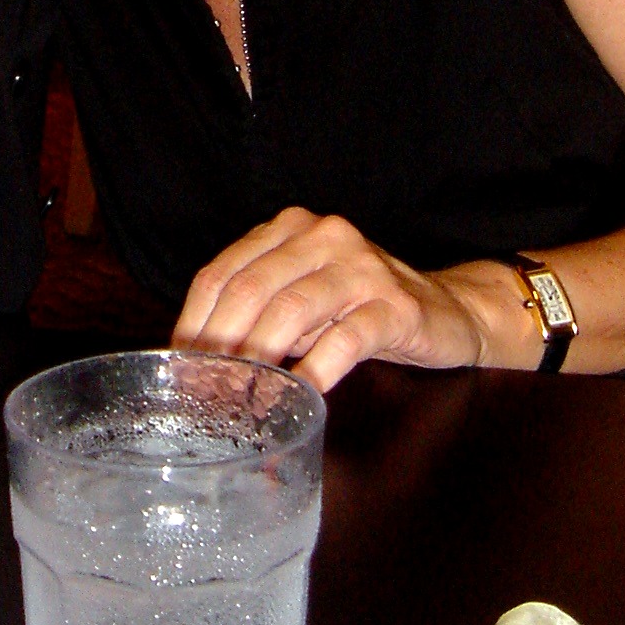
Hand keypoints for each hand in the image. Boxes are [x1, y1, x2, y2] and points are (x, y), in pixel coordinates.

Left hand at [172, 207, 493, 392]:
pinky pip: (346, 338)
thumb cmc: (359, 309)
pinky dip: (317, 369)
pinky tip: (301, 394)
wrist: (447, 310)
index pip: (222, 271)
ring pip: (292, 309)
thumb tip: (197, 361)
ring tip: (240, 396)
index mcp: (289, 229)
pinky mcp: (394, 305)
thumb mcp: (301, 300)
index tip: (177, 364)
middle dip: (219, 343)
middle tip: (201, 388)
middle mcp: (322, 236)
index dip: (193, 320)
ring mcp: (361, 267)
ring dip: (260, 357)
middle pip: (250, 288)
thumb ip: (258, 313)